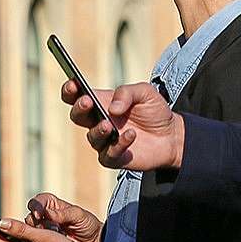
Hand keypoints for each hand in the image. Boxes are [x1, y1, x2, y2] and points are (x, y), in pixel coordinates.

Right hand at [25, 192, 101, 241]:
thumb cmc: (87, 224)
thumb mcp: (78, 216)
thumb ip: (63, 214)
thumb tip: (47, 213)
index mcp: (51, 205)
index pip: (37, 202)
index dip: (36, 207)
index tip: (39, 215)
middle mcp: (44, 217)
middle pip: (30, 218)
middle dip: (38, 224)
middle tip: (53, 230)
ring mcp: (43, 232)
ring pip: (30, 232)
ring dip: (40, 235)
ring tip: (56, 238)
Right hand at [62, 80, 184, 170]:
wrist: (171, 135)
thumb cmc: (154, 111)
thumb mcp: (145, 93)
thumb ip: (127, 93)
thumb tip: (112, 108)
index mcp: (101, 102)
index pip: (77, 96)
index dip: (70, 90)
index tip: (72, 84)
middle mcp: (98, 121)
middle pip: (77, 115)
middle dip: (79, 108)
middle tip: (87, 102)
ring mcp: (104, 141)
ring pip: (92, 137)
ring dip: (98, 130)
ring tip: (108, 125)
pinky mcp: (114, 158)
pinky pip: (109, 154)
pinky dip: (118, 145)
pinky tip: (130, 135)